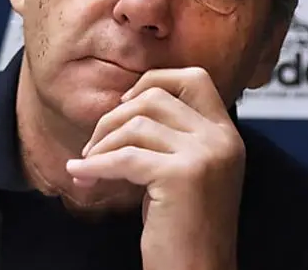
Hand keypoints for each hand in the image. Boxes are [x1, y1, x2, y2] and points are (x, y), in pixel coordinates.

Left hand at [65, 67, 243, 269]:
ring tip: (89, 165)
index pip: (194, 78)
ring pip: (136, 125)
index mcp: (227, 135)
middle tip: (94, 146)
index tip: (124, 104)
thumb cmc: (182, 228)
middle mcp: (222, 140)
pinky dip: (96, 166)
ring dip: (102, 144)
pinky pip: (124, 158)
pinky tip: (81, 175)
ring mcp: (205, 157)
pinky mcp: (183, 177)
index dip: (153, 81)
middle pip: (155, 97)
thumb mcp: (185, 171)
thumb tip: (127, 102)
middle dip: (114, 118)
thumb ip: (172, 136)